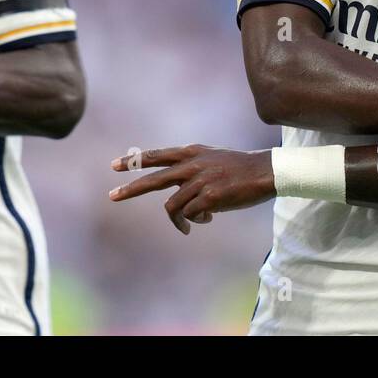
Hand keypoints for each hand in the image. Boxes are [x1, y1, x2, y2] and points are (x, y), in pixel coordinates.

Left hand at [109, 145, 274, 234]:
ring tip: (187, 225)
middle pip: (153, 179)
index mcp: (191, 152)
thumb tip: (176, 190)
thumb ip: (191, 167)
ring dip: (178, 220)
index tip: (114, 166)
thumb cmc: (239, 168)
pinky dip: (195, 221)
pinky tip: (208, 219)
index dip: (134, 161)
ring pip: (173, 206)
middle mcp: (192, 164)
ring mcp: (199, 181)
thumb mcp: (211, 158)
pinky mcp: (209, 198)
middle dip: (130, 189)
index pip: (156, 156)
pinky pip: (191, 215)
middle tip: (112, 197)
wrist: (265, 172)